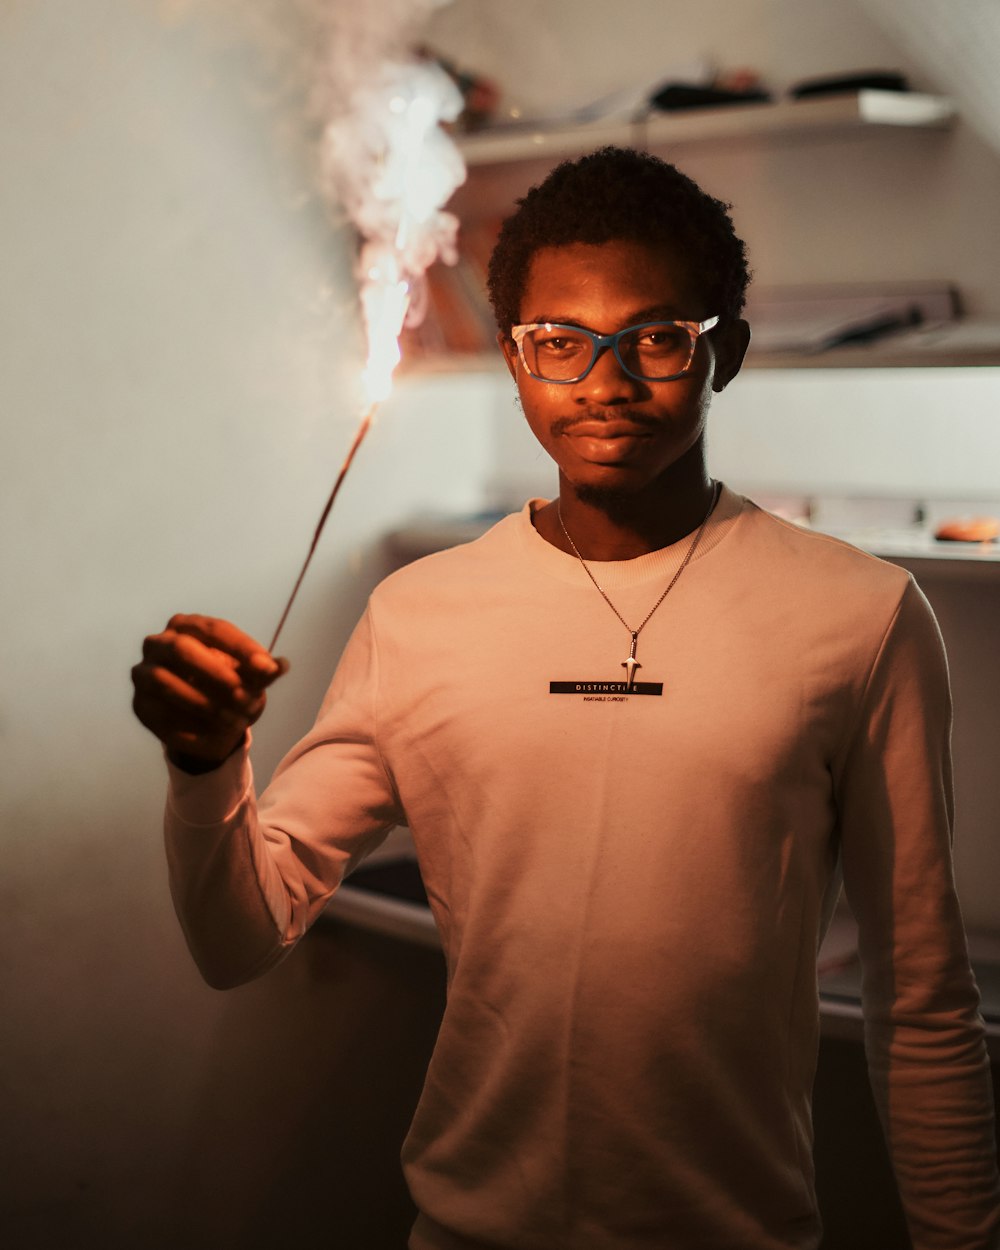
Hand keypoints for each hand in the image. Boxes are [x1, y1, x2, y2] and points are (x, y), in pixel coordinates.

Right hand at [131, 614, 288, 772]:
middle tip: (243, 695)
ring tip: (233, 719)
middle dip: (214, 673)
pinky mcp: (140, 705)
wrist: (211, 722)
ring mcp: (144, 674)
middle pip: (181, 649)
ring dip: (201, 702)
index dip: (242, 648)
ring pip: (163, 682)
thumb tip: (281, 665)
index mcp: (188, 626)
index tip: (268, 668)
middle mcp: (159, 644)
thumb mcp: (250, 679)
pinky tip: (214, 733)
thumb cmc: (231, 686)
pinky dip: (189, 725)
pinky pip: (158, 713)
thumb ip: (262, 671)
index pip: (214, 629)